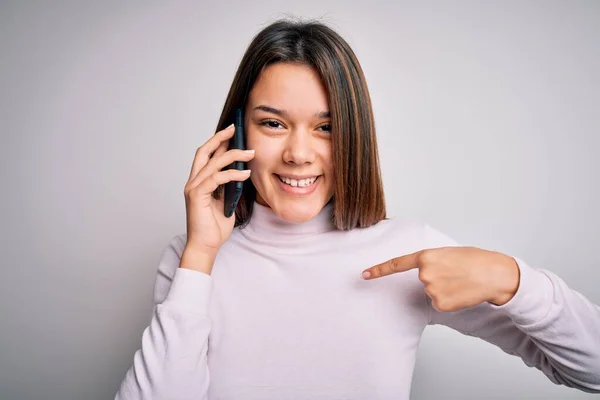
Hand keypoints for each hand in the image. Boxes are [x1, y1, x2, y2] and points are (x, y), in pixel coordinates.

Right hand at [182, 123, 254, 260]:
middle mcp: (193, 181)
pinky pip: (217, 178)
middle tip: (235, 129)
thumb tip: (242, 171)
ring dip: (234, 155)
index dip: (218, 141)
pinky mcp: (197, 195)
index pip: (207, 155)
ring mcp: (193, 187)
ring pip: (213, 163)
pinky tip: (245, 173)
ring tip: (251, 153)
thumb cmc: (215, 227)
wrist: (206, 246)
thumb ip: (230, 186)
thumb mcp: (227, 202)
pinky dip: (232, 174)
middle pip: (204, 151)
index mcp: (199, 182)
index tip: (233, 131)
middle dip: (220, 138)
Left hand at [361, 247, 519, 310]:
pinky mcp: (439, 304)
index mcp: (426, 256)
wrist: (494, 274)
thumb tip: (424, 272)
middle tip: (456, 272)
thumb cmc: (475, 260)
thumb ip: (432, 261)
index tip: (363, 275)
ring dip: (445, 289)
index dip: (378, 270)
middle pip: (422, 281)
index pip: (396, 264)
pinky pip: (438, 304)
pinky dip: (450, 300)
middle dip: (437, 278)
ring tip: (462, 281)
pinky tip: (462, 293)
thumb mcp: (449, 253)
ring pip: (431, 293)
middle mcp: (424, 273)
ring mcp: (431, 289)